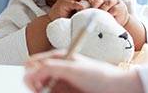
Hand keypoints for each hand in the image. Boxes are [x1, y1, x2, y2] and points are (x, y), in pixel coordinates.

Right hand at [24, 49, 143, 92]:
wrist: (118, 89)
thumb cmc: (100, 75)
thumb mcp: (72, 68)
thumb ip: (50, 68)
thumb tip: (29, 72)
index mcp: (60, 57)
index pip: (34, 63)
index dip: (30, 73)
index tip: (33, 83)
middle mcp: (59, 70)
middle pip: (37, 79)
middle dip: (36, 87)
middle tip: (43, 92)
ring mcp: (63, 83)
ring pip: (44, 89)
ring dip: (44, 92)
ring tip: (57, 92)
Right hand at [48, 0, 94, 20]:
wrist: (53, 21)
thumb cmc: (66, 17)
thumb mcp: (77, 13)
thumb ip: (85, 10)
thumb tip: (97, 13)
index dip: (96, 0)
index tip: (99, 9)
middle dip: (94, 1)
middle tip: (97, 9)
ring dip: (89, 3)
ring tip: (91, 11)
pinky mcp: (64, 3)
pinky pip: (75, 3)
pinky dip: (80, 7)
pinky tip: (82, 11)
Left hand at [90, 0, 127, 25]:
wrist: (120, 19)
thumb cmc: (107, 12)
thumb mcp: (100, 7)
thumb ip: (94, 5)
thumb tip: (83, 7)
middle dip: (96, 2)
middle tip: (91, 8)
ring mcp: (116, 1)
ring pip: (108, 2)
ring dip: (102, 8)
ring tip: (97, 14)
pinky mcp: (120, 7)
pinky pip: (113, 9)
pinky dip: (108, 13)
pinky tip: (105, 17)